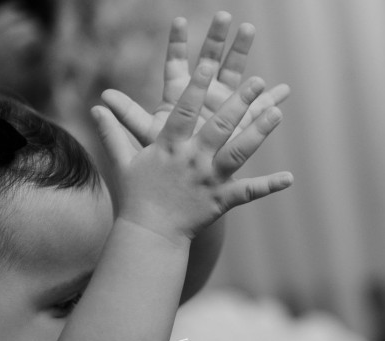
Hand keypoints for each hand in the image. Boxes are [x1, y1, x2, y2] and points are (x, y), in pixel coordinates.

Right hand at [91, 63, 292, 243]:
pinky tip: (289, 177)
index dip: (196, 86)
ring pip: (238, 153)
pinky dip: (269, 186)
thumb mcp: (123, 161)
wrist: (149, 233)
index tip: (209, 64)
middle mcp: (191, 160)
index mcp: (169, 147)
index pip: (183, 111)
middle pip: (217, 127)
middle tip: (255, 81)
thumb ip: (113, 132)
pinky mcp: (221, 201)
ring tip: (277, 113)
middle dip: (237, 102)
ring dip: (258, 133)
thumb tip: (95, 106)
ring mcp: (209, 180)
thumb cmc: (137, 195)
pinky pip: (248, 192)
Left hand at [100, 11, 289, 146]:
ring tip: (248, 30)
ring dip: (242, 54)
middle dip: (217, 39)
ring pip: (236, 77)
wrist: (186, 181)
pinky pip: (258, 111)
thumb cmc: (165, 160)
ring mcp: (224, 107)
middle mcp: (203, 97)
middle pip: (211, 62)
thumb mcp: (148, 136)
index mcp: (180, 98)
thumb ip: (129, 117)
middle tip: (225, 17)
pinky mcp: (241, 124)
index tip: (178, 21)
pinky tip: (284, 90)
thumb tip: (102, 99)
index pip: (178, 65)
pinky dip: (271, 102)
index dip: (178, 44)